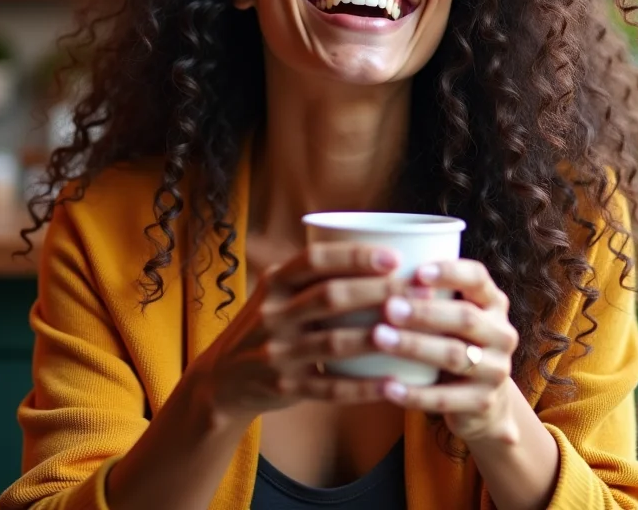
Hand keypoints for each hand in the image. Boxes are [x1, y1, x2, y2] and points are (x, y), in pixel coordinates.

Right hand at [189, 242, 408, 422]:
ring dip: (376, 337)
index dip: (354, 256)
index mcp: (273, 283)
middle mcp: (272, 315)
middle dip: (377, 291)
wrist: (221, 380)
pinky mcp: (286, 388)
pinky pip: (330, 388)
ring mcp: (278, 353)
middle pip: (330, 297)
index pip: (313, 259)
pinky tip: (393, 384)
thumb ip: (313, 274)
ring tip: (412, 331)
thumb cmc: (266, 326)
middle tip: (415, 290)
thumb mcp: (275, 292)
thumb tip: (380, 249)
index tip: (393, 256)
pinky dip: (363, 387)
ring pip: (334, 343)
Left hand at [371, 259, 520, 442]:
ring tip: (379, 338)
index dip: (450, 272)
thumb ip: (428, 295)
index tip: (417, 271)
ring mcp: (496, 370)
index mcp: (493, 304)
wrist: (480, 404)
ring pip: (454, 356)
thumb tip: (378, 266)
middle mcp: (501, 334)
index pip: (478, 278)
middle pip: (465, 318)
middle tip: (388, 307)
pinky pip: (445, 398)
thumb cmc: (451, 343)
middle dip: (425, 312)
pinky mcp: (483, 403)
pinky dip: (414, 393)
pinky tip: (386, 386)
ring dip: (414, 346)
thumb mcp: (450, 316)